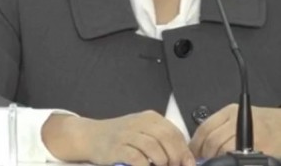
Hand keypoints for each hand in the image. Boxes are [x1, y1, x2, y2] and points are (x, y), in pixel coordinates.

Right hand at [43, 111, 194, 165]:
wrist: (91, 136)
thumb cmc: (120, 137)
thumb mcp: (143, 132)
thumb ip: (162, 141)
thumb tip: (185, 159)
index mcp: (150, 118)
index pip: (175, 133)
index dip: (184, 151)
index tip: (189, 164)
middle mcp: (140, 123)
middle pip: (167, 139)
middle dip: (175, 158)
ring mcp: (127, 134)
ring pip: (154, 148)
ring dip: (162, 163)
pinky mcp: (117, 147)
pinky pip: (137, 158)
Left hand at [189, 104, 280, 158]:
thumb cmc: (264, 123)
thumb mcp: (239, 117)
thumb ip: (221, 127)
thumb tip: (200, 144)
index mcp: (230, 111)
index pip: (204, 128)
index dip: (195, 144)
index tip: (193, 153)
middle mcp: (238, 120)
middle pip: (211, 140)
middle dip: (204, 155)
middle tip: (204, 161)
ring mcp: (248, 133)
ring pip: (221, 149)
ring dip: (216, 159)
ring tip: (218, 161)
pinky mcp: (259, 147)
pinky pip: (236, 156)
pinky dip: (229, 160)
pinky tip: (231, 161)